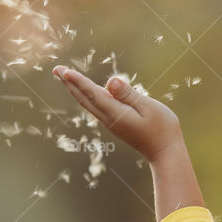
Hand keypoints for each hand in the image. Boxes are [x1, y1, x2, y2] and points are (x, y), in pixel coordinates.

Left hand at [52, 65, 182, 162]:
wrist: (166, 152)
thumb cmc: (163, 128)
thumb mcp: (149, 107)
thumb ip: (129, 94)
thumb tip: (110, 82)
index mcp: (116, 114)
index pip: (93, 94)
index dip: (78, 81)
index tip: (64, 71)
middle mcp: (109, 119)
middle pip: (85, 99)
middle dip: (70, 84)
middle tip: (56, 69)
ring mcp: (111, 123)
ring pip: (89, 104)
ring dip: (76, 90)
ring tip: (65, 78)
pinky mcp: (116, 124)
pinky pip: (96, 108)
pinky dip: (87, 97)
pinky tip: (86, 92)